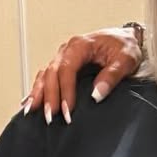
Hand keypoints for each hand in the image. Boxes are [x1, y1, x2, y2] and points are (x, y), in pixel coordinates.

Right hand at [24, 27, 142, 123]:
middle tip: (51, 117)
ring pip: (45, 75)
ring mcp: (63, 57)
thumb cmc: (125, 46)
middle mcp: (68, 50)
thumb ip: (112, 76)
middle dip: (50, 96)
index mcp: (81, 45)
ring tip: (32, 112)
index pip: (67, 69)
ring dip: (39, 94)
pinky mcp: (64, 65)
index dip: (65, 91)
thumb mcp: (126, 60)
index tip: (67, 110)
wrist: (127, 38)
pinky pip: (46, 77)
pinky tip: (30, 103)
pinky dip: (38, 90)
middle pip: (52, 73)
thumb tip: (96, 94)